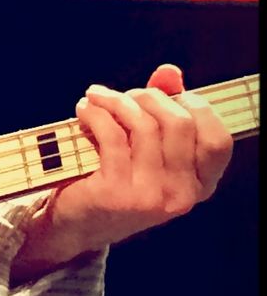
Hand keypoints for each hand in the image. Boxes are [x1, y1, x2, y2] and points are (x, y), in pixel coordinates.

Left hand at [14, 63, 233, 275]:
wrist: (77, 222)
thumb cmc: (117, 178)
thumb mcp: (148, 148)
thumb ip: (164, 109)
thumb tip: (169, 72)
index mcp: (200, 185)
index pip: (219, 141)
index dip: (197, 108)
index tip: (169, 94)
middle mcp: (182, 195)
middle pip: (180, 123)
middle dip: (149, 97)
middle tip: (124, 95)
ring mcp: (151, 197)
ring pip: (144, 126)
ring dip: (117, 101)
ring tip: (97, 97)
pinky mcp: (117, 194)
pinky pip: (112, 137)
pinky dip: (96, 114)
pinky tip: (85, 110)